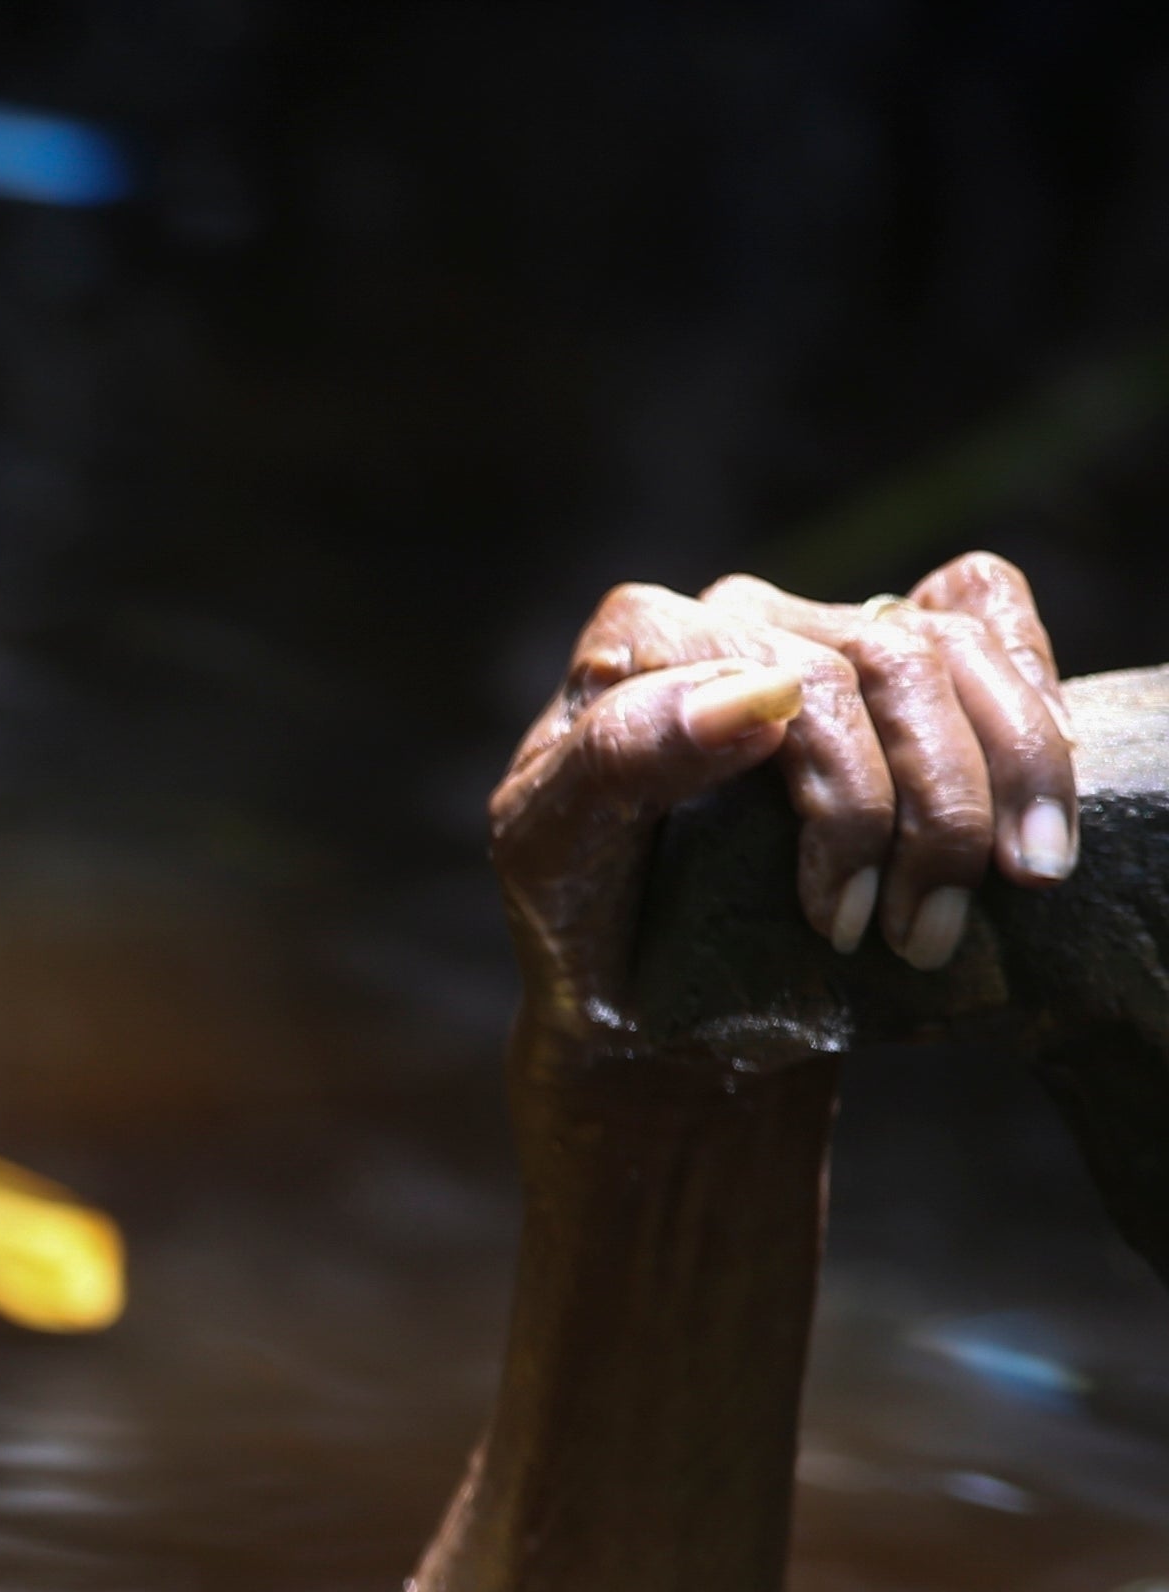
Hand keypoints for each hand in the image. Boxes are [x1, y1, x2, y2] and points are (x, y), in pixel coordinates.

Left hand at [489, 551, 1073, 1048]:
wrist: (641, 983)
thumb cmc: (584, 924)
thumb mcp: (550, 857)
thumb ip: (617, 759)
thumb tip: (759, 696)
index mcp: (639, 643)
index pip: (789, 682)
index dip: (847, 801)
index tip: (844, 920)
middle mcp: (734, 616)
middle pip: (893, 666)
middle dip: (937, 810)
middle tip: (925, 935)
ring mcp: (820, 624)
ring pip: (958, 651)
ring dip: (1008, 776)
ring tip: (1012, 888)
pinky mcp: (892, 650)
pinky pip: (983, 608)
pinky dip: (1031, 687)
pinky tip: (1043, 786)